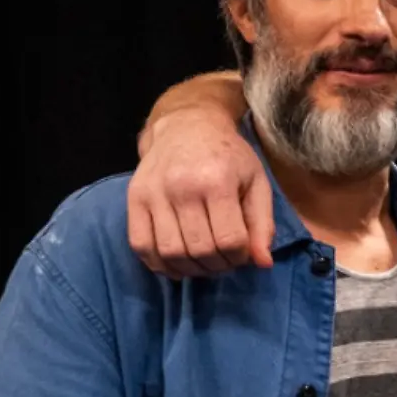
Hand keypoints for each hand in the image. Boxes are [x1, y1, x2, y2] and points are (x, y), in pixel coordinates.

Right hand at [130, 107, 273, 277]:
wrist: (187, 126)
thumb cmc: (228, 157)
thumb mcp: (256, 183)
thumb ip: (262, 223)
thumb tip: (263, 263)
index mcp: (217, 181)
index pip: (229, 240)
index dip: (240, 257)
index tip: (242, 253)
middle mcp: (182, 187)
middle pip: (200, 250)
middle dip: (217, 265)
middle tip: (224, 260)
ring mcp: (154, 193)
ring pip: (170, 252)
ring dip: (191, 269)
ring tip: (204, 263)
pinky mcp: (134, 198)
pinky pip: (140, 245)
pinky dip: (159, 264)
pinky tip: (176, 264)